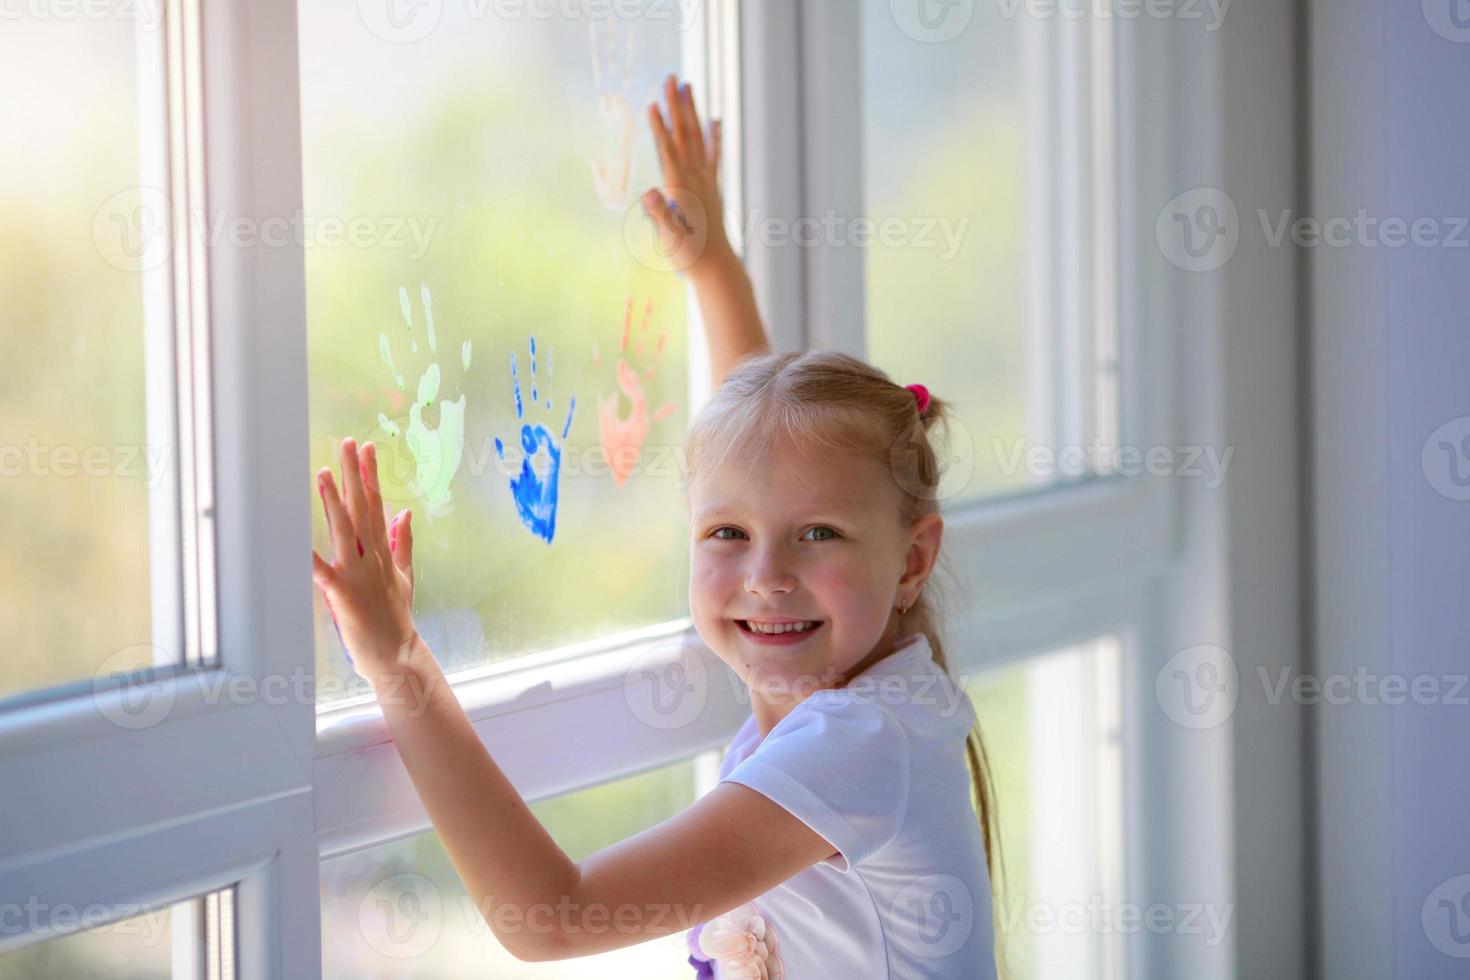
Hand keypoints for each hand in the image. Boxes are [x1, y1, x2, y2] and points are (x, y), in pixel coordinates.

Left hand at [312, 437, 418, 679]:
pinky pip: (322, 572)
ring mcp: (359, 574)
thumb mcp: (404, 576)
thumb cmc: (395, 618)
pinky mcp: (344, 594)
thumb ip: (403, 543)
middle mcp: (372, 557)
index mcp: (383, 552)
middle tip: (347, 444)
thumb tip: (406, 513)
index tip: (367, 448)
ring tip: (322, 473)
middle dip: (354, 474)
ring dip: (333, 501)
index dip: (371, 475)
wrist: (396, 654)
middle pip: (362, 508)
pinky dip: (310, 558)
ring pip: (345, 530)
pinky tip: (297, 541)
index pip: (377, 504)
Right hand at [643, 74, 731, 276]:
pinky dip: (715, 135)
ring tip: (688, 85)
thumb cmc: (688, 255)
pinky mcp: (713, 187)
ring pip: (698, 137)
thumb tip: (649, 194)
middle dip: (677, 105)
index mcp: (681, 187)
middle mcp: (696, 178)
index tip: (653, 101)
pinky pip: (714, 154)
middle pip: (685, 133)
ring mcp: (707, 180)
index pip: (668, 149)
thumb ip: (660, 214)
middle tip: (672, 77)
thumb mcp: (669, 237)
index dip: (660, 125)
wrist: (716, 267)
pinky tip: (716, 120)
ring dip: (692, 110)